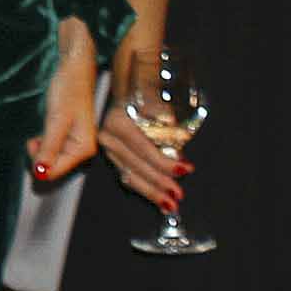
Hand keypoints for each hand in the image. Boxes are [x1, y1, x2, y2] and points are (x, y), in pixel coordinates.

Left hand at [28, 19, 100, 181]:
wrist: (74, 66)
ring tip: (39, 129)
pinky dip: (42, 141)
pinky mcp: (67, 134)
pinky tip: (41, 128)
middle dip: (40, 155)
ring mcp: (74, 142)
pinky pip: (51, 146)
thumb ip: (49, 147)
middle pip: (54, 166)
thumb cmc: (70, 88)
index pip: (56, 172)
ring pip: (50, 157)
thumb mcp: (56, 119)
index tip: (31, 145)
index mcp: (84, 148)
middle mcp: (81, 148)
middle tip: (34, 136)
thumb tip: (41, 172)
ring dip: (39, 147)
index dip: (40, 164)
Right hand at [95, 95, 186, 210]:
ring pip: (129, 175)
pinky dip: (143, 188)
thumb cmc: (146, 94)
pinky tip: (157, 199)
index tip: (184, 170)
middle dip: (158, 183)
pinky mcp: (111, 154)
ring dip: (151, 191)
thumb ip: (167, 127)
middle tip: (177, 196)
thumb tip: (177, 152)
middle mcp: (108, 135)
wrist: (128, 86)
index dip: (164, 162)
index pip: (143, 148)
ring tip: (169, 204)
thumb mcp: (158, 103)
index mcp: (118, 122)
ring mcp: (107, 147)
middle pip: (135, 165)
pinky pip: (126, 175)